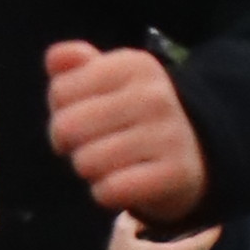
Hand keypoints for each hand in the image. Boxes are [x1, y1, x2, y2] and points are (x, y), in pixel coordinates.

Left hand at [43, 36, 207, 228]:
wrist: (195, 154)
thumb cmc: (134, 117)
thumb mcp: (109, 82)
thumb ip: (75, 67)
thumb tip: (54, 57)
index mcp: (135, 64)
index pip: (61, 91)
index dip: (60, 111)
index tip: (84, 118)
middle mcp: (154, 95)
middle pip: (66, 127)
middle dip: (70, 144)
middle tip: (93, 146)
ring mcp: (168, 134)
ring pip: (85, 162)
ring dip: (89, 171)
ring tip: (112, 163)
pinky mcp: (174, 174)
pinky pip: (109, 190)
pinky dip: (106, 193)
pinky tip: (123, 184)